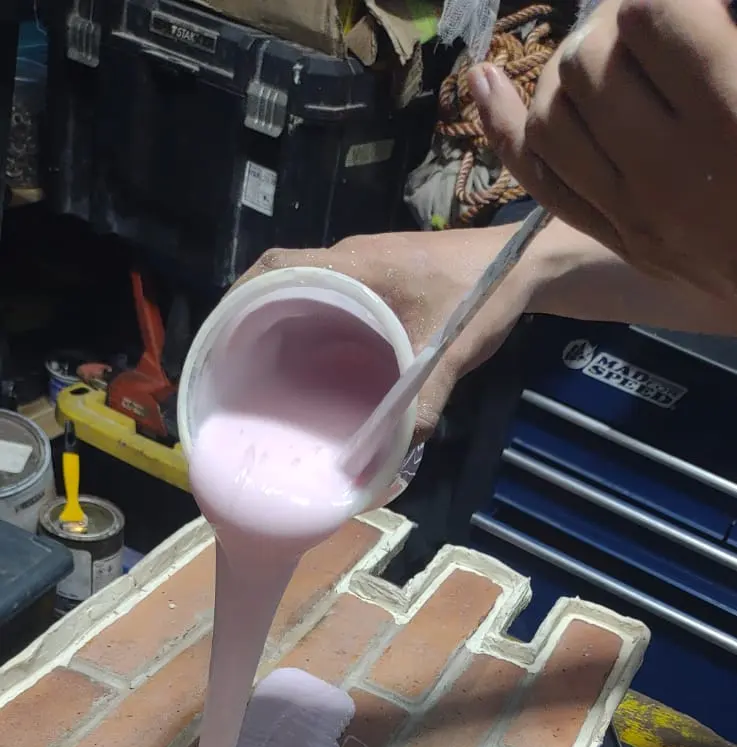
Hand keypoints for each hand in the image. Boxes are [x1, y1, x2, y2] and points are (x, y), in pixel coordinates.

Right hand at [238, 228, 535, 440]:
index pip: (275, 268)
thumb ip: (422, 402)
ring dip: (283, 326)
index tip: (221, 339)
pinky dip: (314, 330)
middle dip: (253, 321)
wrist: (529, 263)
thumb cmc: (485, 292)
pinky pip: (332, 303)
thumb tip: (391, 460)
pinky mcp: (382, 283)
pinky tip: (314, 368)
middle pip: (281, 283)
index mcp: (354, 266)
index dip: (240, 300)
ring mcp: (366, 270)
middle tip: (235, 370)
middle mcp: (350, 262)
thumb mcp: (451, 351)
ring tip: (263, 374)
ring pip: (307, 294)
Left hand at [469, 0, 736, 296]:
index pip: (650, 14)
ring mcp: (636, 213)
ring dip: (573, 65)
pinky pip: (543, 181)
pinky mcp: (623, 238)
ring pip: (555, 116)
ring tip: (613, 51)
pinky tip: (487, 81)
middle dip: (616, 21)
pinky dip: (506, 126)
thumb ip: (728, 31)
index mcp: (729, 115)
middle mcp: (670, 170)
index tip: (677, 4)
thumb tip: (696, 7)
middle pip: (592, 61)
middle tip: (654, 19)